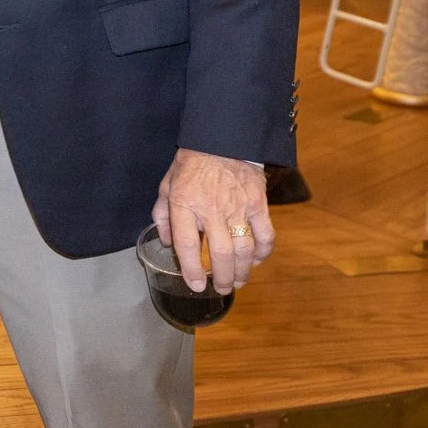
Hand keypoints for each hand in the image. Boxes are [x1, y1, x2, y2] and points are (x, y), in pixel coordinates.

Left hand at [151, 148, 273, 293]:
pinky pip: (265, 234)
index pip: (187, 244)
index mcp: (185, 203)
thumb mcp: (167, 185)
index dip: (191, 269)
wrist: (221, 138)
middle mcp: (212, 208)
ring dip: (242, 271)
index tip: (195, 285)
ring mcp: (238, 206)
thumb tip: (165, 241)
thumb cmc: (191, 163)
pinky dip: (263, 252)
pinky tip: (256, 260)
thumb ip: (162, 214)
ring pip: (244, 249)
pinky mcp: (258, 203)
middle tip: (220, 289)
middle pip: (220, 253)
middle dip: (221, 278)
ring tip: (236, 281)